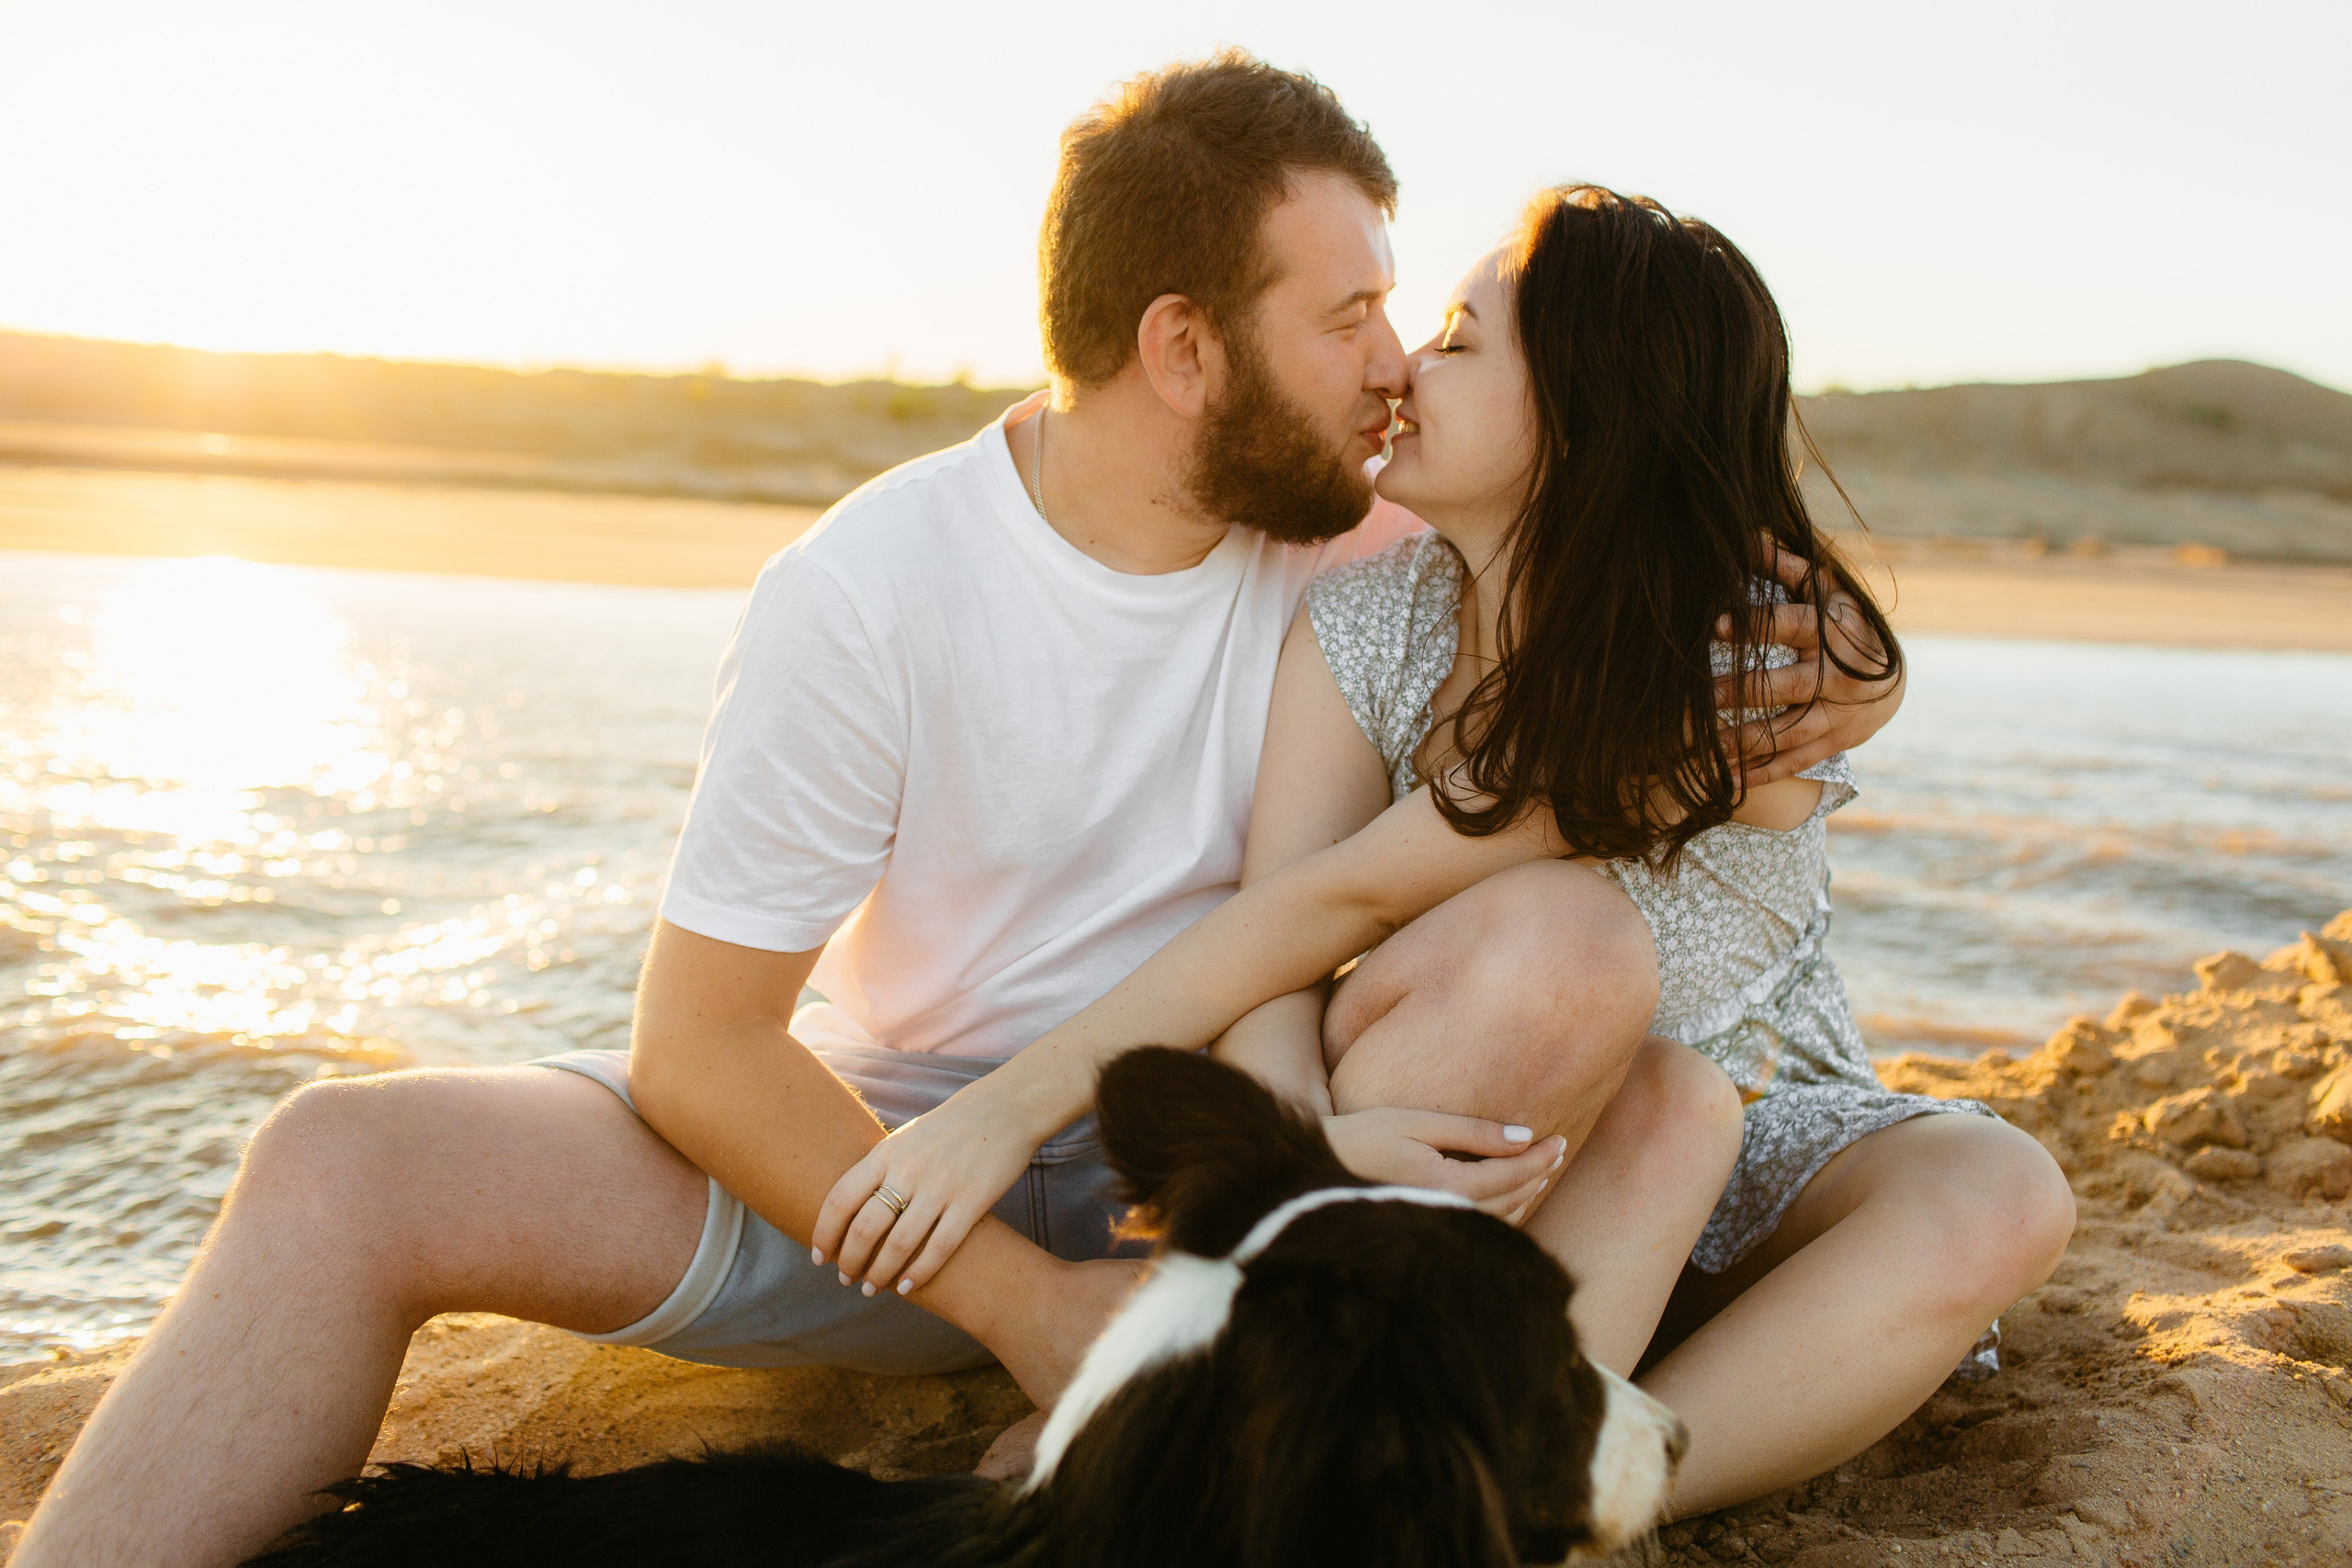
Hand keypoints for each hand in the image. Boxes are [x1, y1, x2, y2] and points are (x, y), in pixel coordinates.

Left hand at [811, 1081, 1044, 1298]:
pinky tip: (908, 1286)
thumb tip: (850, 1207)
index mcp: (887, 1152)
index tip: (819, 1257)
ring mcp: (942, 1185)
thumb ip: (881, 1168)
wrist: (1005, 1108)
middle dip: (850, 1261)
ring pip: (900, 1243)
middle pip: (865, 1227)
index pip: (840, 1199)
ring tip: (872, 1288)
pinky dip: (920, 1272)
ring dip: (880, 1273)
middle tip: (846, 1279)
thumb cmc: (950, 1128)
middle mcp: (909, 1169)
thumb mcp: (906, 1138)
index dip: (824, 1233)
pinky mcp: (973, 1200)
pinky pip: (940, 1246)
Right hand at [1321, 1107, 1566, 1225]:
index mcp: (1446, 1187)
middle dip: (1537, 1174)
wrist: (1309, 1178)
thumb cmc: (1359, 1139)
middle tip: (1557, 1150)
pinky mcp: (1426, 1234)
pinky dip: (1501, 1214)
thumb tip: (1525, 1135)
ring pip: (1499, 1221)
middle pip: (1512, 1199)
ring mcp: (1436, 1231)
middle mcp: (1446, 1217)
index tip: (1560, 1138)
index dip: (1540, 1157)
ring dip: (1524, 1196)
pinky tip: (1506, 1199)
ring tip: (1539, 1172)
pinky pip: (1478, 1229)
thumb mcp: (1415, 1124)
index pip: (1511, 1174)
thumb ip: (1471, 1131)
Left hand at [1716, 541, 1902, 787]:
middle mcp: (1839, 676)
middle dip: (1739, 692)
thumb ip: (1787, 567)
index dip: (1755, 625)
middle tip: (1695, 700)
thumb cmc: (1845, 624)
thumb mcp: (1827, 590)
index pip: (1792, 625)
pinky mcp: (1836, 742)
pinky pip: (1796, 762)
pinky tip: (1725, 782)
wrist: (1892, 680)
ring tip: (1700, 751)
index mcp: (1834, 631)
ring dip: (1742, 744)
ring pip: (1787, 732)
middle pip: (1785, 686)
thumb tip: (1745, 537)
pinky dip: (1761, 774)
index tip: (1714, 625)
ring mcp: (1840, 714)